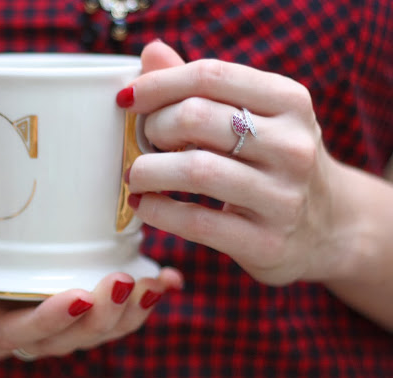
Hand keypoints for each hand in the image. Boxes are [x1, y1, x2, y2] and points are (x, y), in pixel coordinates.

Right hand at [0, 192, 182, 359]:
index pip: (18, 334)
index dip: (53, 320)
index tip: (83, 292)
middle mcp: (11, 328)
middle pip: (64, 338)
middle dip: (101, 316)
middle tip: (128, 281)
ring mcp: (38, 313)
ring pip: (90, 330)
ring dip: (127, 312)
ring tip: (156, 282)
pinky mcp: (57, 293)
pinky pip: (101, 308)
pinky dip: (135, 299)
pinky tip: (165, 279)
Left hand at [122, 41, 342, 285]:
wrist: (330, 226)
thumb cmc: (275, 161)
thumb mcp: (256, 117)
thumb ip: (204, 87)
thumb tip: (151, 53)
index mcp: (289, 101)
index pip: (210, 75)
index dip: (159, 84)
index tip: (129, 99)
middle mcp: (292, 145)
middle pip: (196, 117)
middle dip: (154, 127)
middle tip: (143, 141)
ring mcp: (282, 196)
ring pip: (195, 170)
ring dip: (147, 171)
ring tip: (135, 175)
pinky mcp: (266, 241)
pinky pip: (196, 221)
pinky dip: (157, 211)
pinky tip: (144, 204)